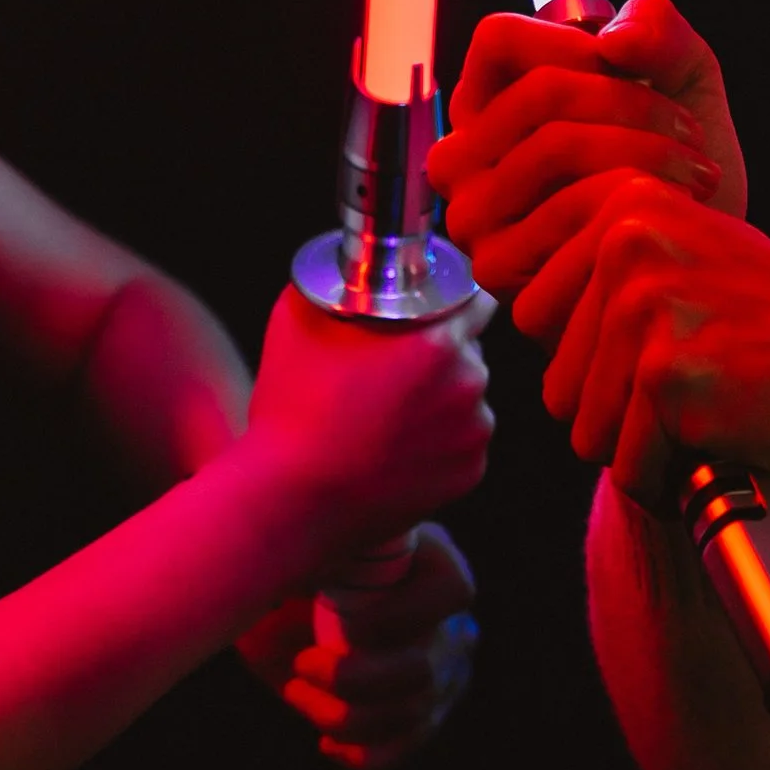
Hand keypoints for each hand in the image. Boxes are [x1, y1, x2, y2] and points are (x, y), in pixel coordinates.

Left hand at [236, 524, 478, 769]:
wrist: (286, 615)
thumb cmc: (297, 574)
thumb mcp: (299, 557)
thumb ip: (309, 562)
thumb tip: (303, 577)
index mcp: (432, 564)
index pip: (451, 591)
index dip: (403, 617)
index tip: (348, 628)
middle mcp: (450, 622)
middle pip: (424, 670)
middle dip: (354, 680)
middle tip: (302, 666)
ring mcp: (442, 674)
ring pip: (411, 715)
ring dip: (344, 716)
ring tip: (297, 693)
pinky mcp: (423, 716)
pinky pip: (404, 748)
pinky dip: (364, 755)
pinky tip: (327, 743)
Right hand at [243, 283, 495, 569]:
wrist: (294, 501)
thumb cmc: (292, 409)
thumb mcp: (299, 319)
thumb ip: (342, 284)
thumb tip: (355, 269)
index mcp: (439, 341)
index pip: (476, 299)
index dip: (454, 300)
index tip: (436, 308)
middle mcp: (470, 384)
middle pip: (469, 352)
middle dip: (441, 355)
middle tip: (396, 371)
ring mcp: (474, 434)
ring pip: (467, 400)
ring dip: (441, 401)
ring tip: (389, 418)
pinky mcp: (469, 474)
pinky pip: (462, 444)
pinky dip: (439, 444)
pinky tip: (396, 450)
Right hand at [428, 0, 747, 304]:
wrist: (695, 270)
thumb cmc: (676, 169)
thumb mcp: (682, 81)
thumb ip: (659, 31)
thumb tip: (614, 40)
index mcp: (484, 106)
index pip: (499, 39)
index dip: (579, 44)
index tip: (643, 74)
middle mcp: (460, 160)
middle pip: (539, 90)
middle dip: (635, 103)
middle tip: (692, 133)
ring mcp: (471, 217)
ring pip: (555, 144)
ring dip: (647, 151)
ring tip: (697, 173)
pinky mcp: (498, 269)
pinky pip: (568, 209)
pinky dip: (636, 202)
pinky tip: (673, 216)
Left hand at [530, 179, 769, 498]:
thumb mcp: (690, 261)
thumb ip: (608, 276)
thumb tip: (524, 322)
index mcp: (622, 206)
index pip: (536, 324)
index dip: (601, 367)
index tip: (673, 354)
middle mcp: (625, 244)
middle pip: (556, 384)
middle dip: (621, 414)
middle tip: (701, 390)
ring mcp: (645, 309)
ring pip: (587, 433)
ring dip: (647, 448)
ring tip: (714, 412)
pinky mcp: (668, 377)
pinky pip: (629, 470)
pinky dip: (674, 480)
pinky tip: (725, 441)